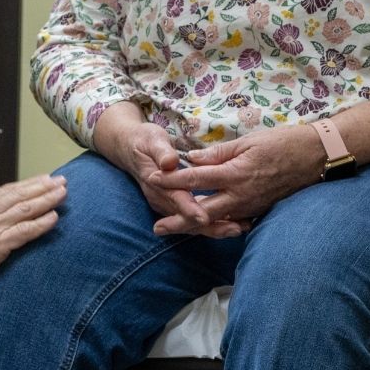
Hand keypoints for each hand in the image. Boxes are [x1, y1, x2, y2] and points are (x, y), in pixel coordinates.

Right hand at [0, 173, 66, 291]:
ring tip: (62, 193)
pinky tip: (54, 218)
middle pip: (20, 194)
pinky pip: (25, 231)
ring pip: (26, 208)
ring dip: (47, 199)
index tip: (43, 179)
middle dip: (42, 186)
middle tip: (60, 180)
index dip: (27, 184)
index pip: (7, 190)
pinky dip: (41, 223)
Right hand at [102, 119, 242, 238]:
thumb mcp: (152, 140)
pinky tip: (233, 224)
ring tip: (240, 229)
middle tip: (235, 229)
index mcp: (157, 183)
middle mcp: (162, 198)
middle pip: (187, 218)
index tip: (205, 216)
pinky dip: (213, 223)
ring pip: (192, 223)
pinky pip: (194, 220)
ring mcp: (168, 204)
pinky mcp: (176, 205)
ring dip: (216, 228)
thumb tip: (169, 162)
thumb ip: (161, 151)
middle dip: (211, 226)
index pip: (175, 199)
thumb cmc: (144, 141)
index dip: (190, 209)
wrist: (130, 150)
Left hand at [147, 126, 321, 235]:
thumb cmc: (281, 143)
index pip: (196, 179)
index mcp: (235, 174)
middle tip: (157, 228)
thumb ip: (218, 152)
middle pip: (202, 212)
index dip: (172, 180)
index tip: (152, 180)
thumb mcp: (248, 141)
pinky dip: (216, 226)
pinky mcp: (258, 211)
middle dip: (178, 221)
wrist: (315, 157)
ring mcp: (250, 207)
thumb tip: (192, 158)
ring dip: (194, 226)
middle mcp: (241, 195)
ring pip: (216, 221)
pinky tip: (202, 228)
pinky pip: (233, 222)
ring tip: (173, 230)